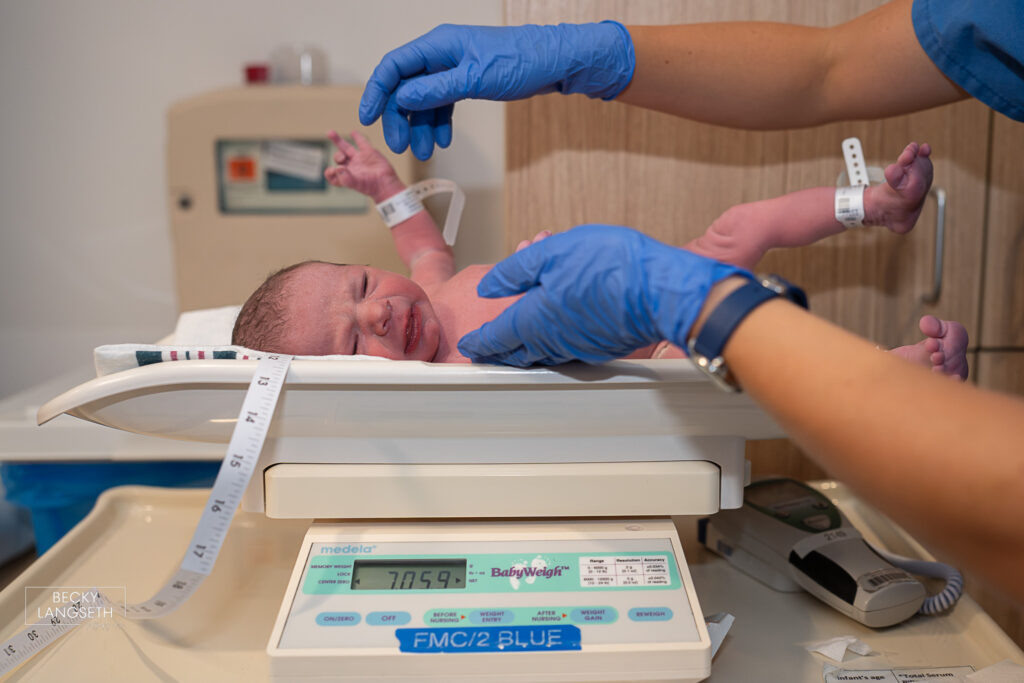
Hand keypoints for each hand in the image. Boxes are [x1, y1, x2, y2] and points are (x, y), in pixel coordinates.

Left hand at [324, 131, 403, 201]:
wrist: (386, 184)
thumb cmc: (371, 187)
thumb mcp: (356, 184)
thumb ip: (345, 177)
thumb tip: (338, 168)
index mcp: (346, 176)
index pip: (333, 174)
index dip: (329, 172)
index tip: (333, 170)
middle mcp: (351, 167)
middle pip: (338, 158)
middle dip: (337, 156)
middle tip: (342, 158)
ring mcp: (359, 159)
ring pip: (346, 148)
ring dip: (337, 140)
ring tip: (330, 133)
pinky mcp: (369, 153)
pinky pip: (361, 143)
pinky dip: (357, 137)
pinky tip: (353, 133)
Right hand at [359, 22, 634, 159]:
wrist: (556, 62)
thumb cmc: (521, 62)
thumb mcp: (475, 78)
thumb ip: (437, 90)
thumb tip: (403, 97)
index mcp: (438, 46)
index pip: (394, 67)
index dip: (377, 92)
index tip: (367, 119)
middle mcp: (441, 54)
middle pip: (406, 87)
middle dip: (400, 117)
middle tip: (400, 147)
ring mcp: (453, 68)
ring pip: (424, 99)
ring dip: (421, 126)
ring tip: (425, 152)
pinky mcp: (466, 81)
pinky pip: (443, 103)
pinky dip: (440, 122)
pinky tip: (442, 140)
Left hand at [458, 225, 749, 365]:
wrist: (664, 291)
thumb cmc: (612, 266)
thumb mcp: (554, 252)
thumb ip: (516, 270)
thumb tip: (489, 285)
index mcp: (536, 319)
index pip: (498, 337)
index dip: (481, 342)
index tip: (469, 346)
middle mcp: (555, 341)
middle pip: (519, 352)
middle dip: (500, 352)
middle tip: (486, 352)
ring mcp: (581, 347)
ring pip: (544, 352)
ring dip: (527, 346)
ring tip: (516, 342)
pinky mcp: (602, 346)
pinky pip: (568, 348)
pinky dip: (554, 340)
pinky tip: (557, 330)